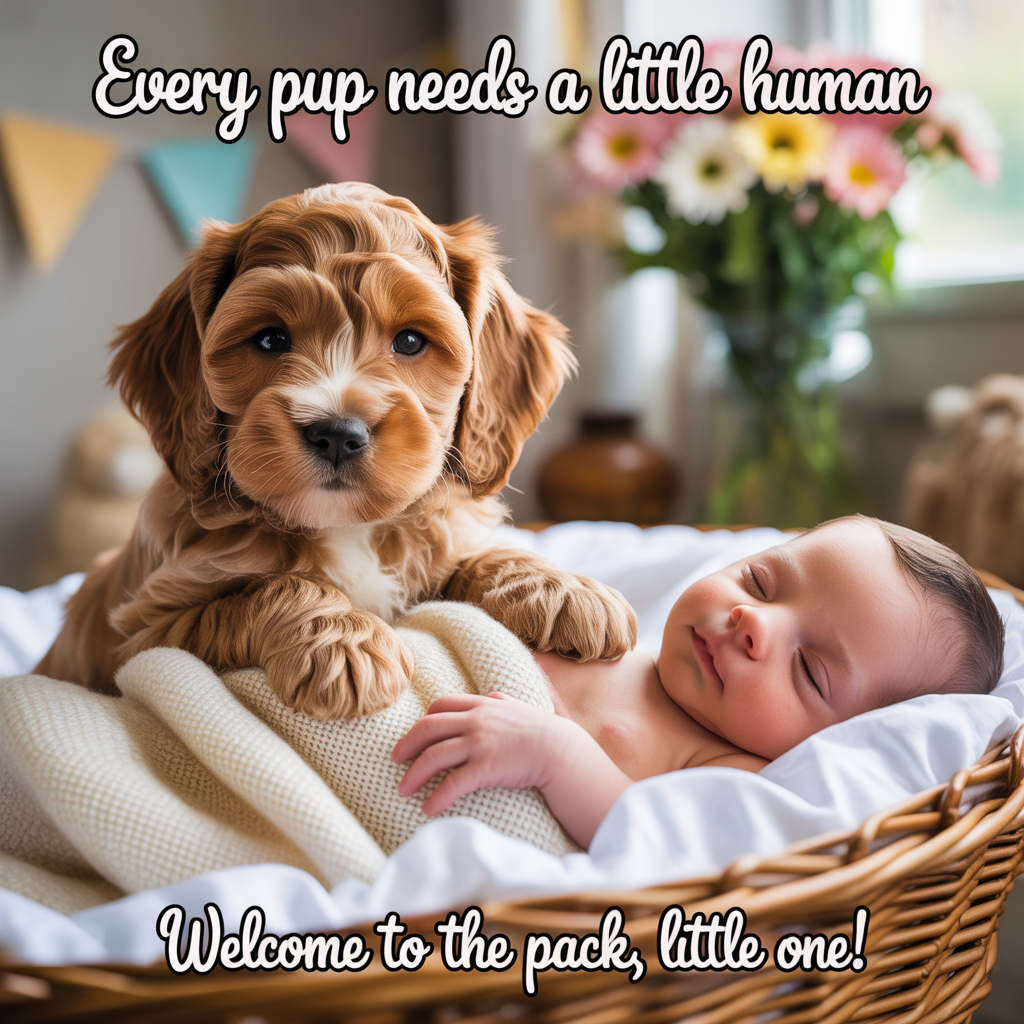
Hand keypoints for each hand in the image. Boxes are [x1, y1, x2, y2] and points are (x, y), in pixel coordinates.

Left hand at [392, 693, 574, 815]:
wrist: (562, 751)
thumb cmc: (544, 732)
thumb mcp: (519, 707)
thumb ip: (501, 701)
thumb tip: (491, 696)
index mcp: (482, 705)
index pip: (441, 705)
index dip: (423, 721)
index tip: (414, 736)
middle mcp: (477, 720)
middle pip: (428, 728)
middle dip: (407, 745)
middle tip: (395, 760)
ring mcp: (480, 742)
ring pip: (434, 756)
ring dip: (414, 774)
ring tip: (403, 789)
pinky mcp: (486, 767)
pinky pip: (453, 783)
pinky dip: (437, 797)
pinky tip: (428, 809)